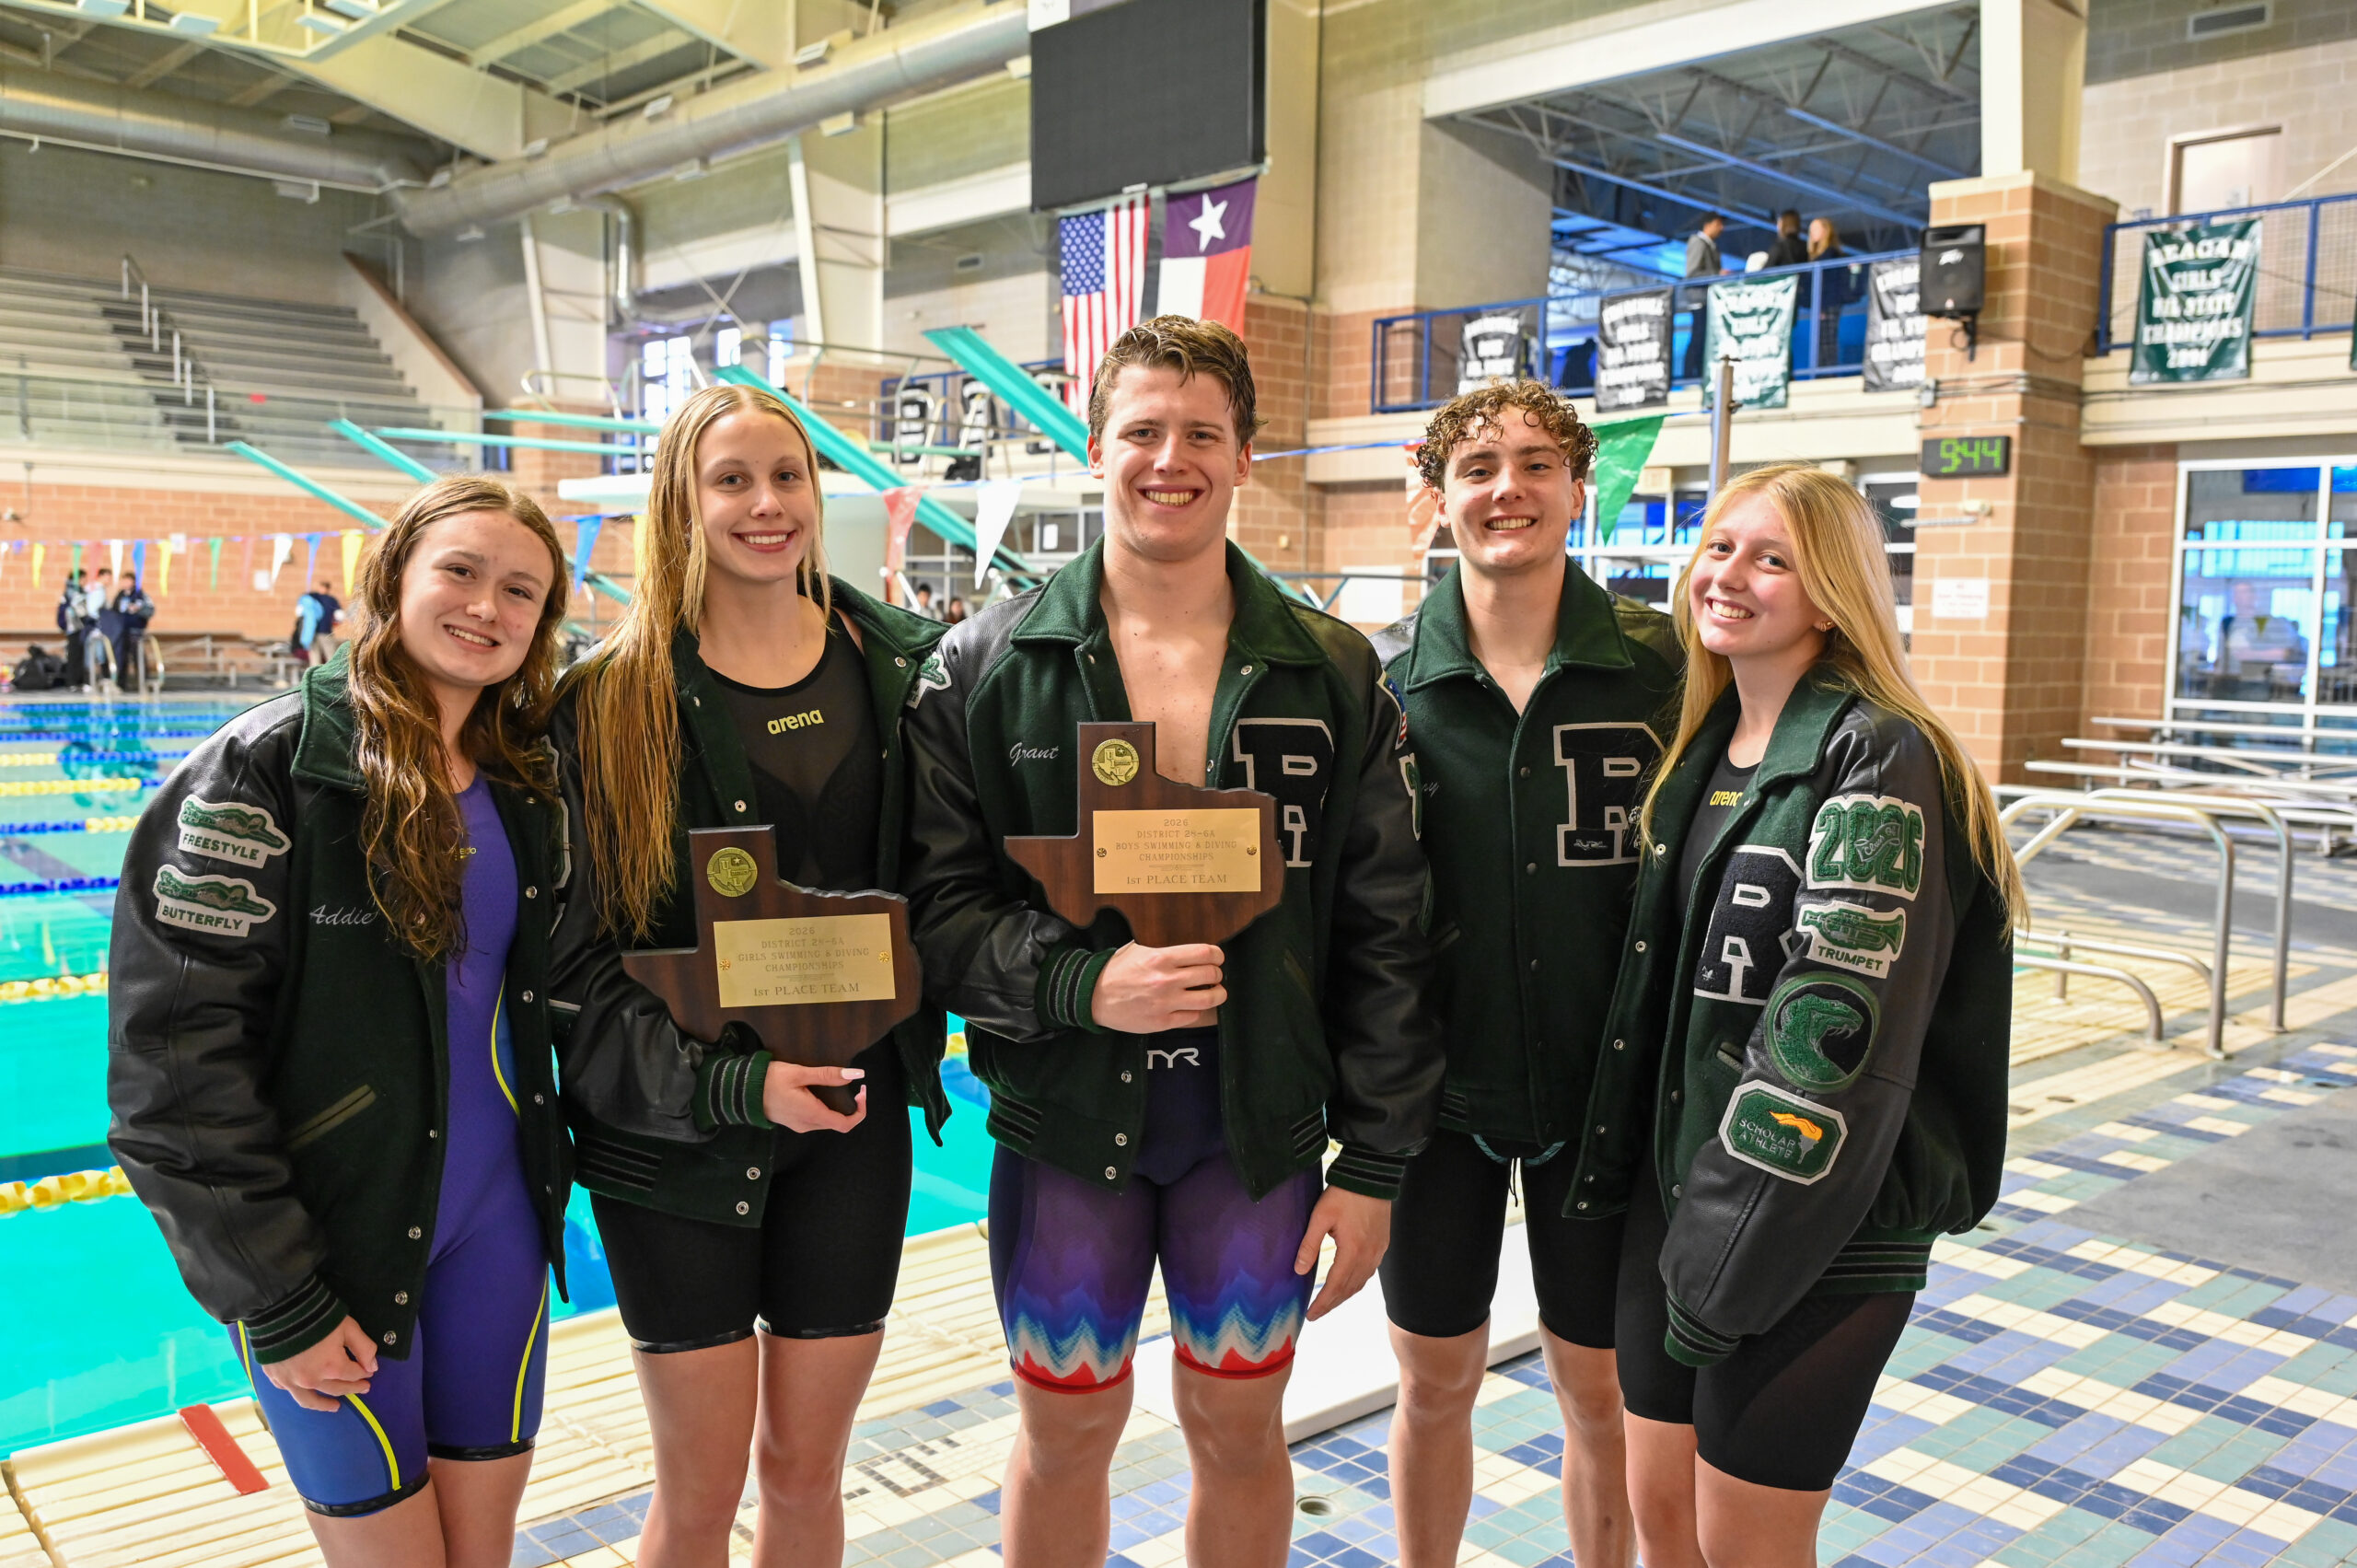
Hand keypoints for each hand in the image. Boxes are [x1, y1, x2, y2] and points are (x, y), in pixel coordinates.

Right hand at [263, 1316, 378, 1412]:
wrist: (280, 1310)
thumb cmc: (318, 1316)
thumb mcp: (348, 1327)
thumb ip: (364, 1348)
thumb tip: (372, 1368)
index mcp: (332, 1368)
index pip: (353, 1374)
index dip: (364, 1373)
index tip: (369, 1372)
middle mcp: (312, 1380)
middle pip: (336, 1388)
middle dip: (352, 1388)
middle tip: (362, 1389)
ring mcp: (291, 1381)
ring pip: (310, 1400)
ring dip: (324, 1405)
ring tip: (336, 1406)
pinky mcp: (275, 1377)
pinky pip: (290, 1391)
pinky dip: (300, 1393)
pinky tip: (306, 1392)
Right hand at [762, 1062, 867, 1132]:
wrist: (742, 1092)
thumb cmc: (769, 1081)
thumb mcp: (800, 1073)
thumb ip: (827, 1075)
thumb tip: (855, 1075)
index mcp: (812, 1114)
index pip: (846, 1124)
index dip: (859, 1111)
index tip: (861, 1092)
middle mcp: (807, 1124)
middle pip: (837, 1122)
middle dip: (849, 1106)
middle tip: (853, 1086)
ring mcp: (799, 1125)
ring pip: (826, 1121)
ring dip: (836, 1107)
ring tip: (837, 1086)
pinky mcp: (793, 1121)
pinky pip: (815, 1118)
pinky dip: (824, 1108)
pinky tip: (819, 1092)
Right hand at [1088, 942, 1225, 1032]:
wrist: (1094, 997)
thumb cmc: (1116, 972)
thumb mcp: (1139, 950)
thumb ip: (1166, 952)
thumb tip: (1191, 955)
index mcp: (1162, 958)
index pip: (1205, 953)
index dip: (1218, 955)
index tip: (1218, 958)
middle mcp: (1167, 980)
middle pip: (1211, 974)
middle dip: (1217, 974)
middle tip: (1214, 975)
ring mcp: (1166, 1003)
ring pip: (1209, 999)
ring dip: (1217, 994)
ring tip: (1215, 992)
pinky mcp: (1162, 1021)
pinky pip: (1193, 1016)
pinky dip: (1196, 1010)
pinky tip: (1191, 1006)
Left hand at [1293, 1186, 1390, 1321]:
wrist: (1372, 1178)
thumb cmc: (1344, 1194)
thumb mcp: (1321, 1217)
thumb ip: (1309, 1244)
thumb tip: (1299, 1270)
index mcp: (1352, 1252)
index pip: (1335, 1287)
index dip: (1322, 1303)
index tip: (1311, 1315)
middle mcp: (1368, 1257)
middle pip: (1349, 1289)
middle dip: (1332, 1304)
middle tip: (1317, 1313)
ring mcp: (1378, 1252)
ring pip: (1360, 1283)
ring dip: (1344, 1295)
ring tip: (1329, 1302)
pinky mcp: (1382, 1245)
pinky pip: (1369, 1273)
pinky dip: (1356, 1283)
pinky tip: (1348, 1283)